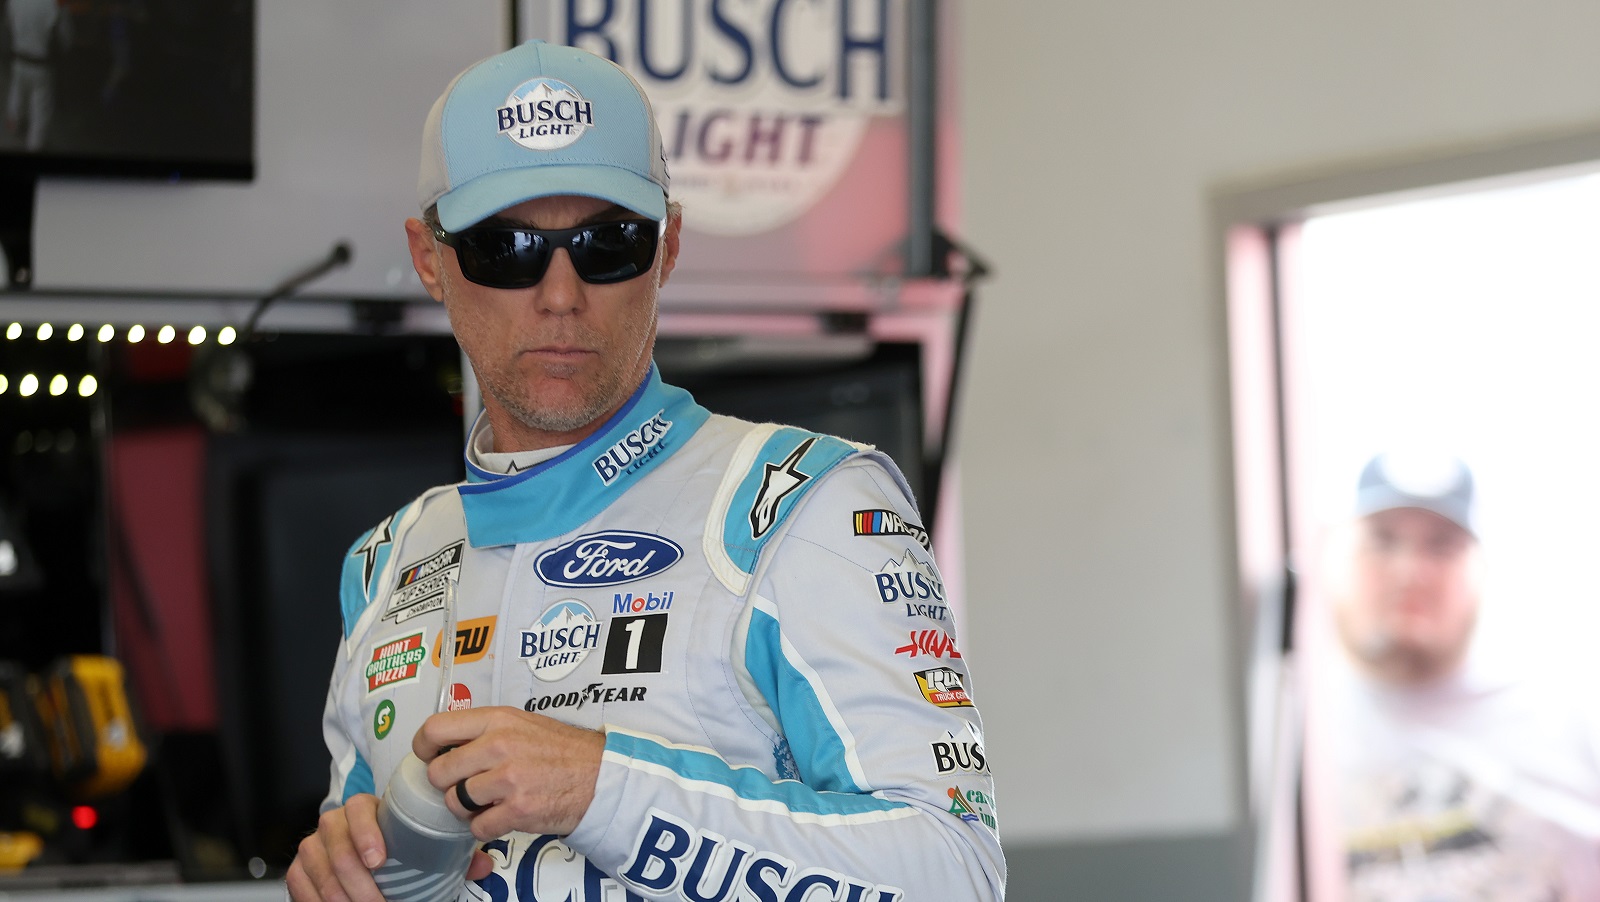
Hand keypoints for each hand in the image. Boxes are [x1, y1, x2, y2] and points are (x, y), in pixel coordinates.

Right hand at [285, 793, 494, 899]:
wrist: (364, 859)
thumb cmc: (397, 851)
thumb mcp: (422, 849)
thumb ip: (452, 855)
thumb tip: (483, 865)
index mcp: (367, 810)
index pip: (358, 808)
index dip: (365, 832)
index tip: (378, 860)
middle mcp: (336, 823)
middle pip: (335, 841)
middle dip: (355, 878)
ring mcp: (314, 844)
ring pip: (316, 864)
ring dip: (338, 893)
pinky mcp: (300, 867)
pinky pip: (299, 881)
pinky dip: (315, 898)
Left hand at [414, 705, 605, 839]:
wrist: (601, 777)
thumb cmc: (564, 751)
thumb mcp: (524, 723)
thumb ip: (487, 730)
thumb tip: (448, 745)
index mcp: (497, 720)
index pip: (435, 728)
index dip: (423, 747)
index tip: (428, 757)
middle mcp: (499, 745)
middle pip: (440, 772)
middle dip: (447, 784)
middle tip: (465, 786)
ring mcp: (508, 779)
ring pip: (456, 802)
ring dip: (467, 809)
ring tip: (487, 803)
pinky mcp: (517, 810)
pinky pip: (478, 828)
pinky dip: (486, 829)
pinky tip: (502, 817)